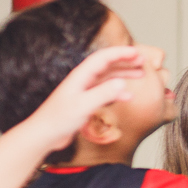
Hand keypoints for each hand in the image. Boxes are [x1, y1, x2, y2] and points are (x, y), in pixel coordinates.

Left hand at [24, 46, 144, 150]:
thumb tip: (122, 83)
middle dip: (126, 60)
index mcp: (81, 76)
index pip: (103, 57)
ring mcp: (85, 91)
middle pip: (108, 64)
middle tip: (143, 60)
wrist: (44, 135)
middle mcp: (83, 80)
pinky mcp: (86, 102)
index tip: (137, 52)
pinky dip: (119, 92)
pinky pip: (106, 92)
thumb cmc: (58, 120)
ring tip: (141, 74)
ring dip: (125, 74)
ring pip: (109, 77)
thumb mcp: (83, 105)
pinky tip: (128, 96)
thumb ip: (103, 93)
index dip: (121, 53)